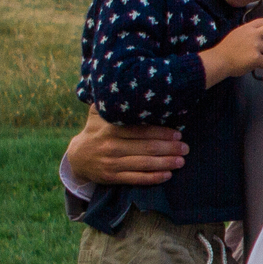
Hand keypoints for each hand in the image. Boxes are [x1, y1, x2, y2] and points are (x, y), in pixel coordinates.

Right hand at [68, 108, 185, 186]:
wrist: (76, 158)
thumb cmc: (95, 132)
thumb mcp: (97, 114)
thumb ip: (111, 102)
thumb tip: (126, 84)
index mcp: (110, 129)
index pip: (141, 130)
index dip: (161, 132)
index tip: (178, 133)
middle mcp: (111, 146)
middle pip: (146, 147)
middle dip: (169, 148)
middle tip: (185, 147)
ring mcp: (111, 163)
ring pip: (144, 164)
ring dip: (166, 163)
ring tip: (181, 161)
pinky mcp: (112, 178)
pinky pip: (136, 179)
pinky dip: (153, 178)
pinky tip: (167, 175)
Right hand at [203, 18, 262, 83]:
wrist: (219, 60)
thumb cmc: (226, 49)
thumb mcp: (237, 33)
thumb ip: (249, 32)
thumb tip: (262, 33)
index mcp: (248, 27)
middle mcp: (254, 34)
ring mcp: (256, 46)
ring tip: (261, 55)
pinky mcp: (256, 58)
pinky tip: (258, 64)